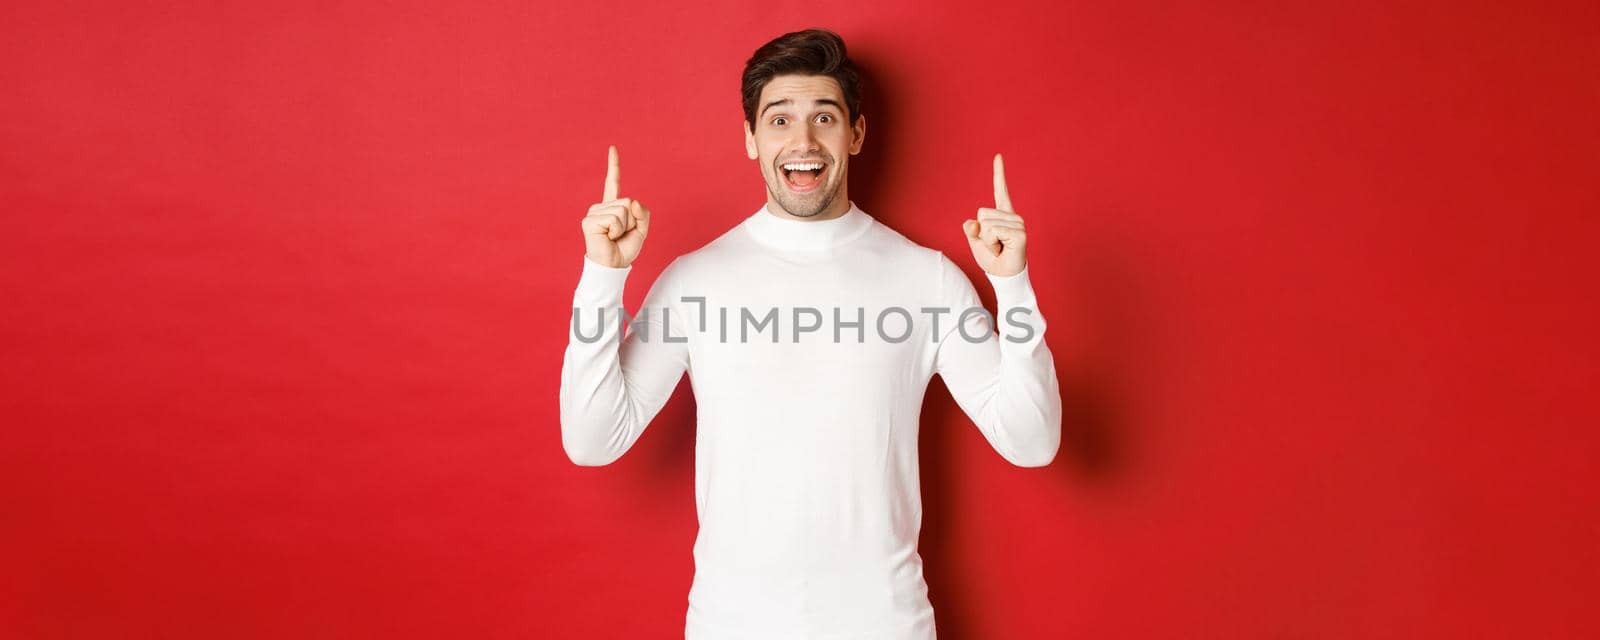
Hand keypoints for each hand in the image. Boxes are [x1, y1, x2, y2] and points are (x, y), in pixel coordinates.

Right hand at [581, 145, 650, 267]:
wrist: (613, 266)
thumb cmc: (624, 249)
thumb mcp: (641, 230)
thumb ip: (642, 213)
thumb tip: (632, 201)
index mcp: (612, 207)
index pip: (613, 182)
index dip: (613, 166)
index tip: (612, 148)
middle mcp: (600, 207)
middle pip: (627, 202)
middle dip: (631, 221)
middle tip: (621, 235)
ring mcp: (593, 213)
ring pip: (622, 210)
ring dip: (624, 227)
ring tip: (614, 237)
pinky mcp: (589, 221)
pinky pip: (615, 219)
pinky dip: (617, 231)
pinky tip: (608, 238)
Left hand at [962, 153, 1027, 276]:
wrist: (1004, 276)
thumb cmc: (992, 260)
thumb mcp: (977, 242)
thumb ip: (972, 230)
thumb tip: (971, 223)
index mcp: (1002, 215)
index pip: (1000, 191)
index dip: (999, 173)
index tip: (998, 155)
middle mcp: (1012, 216)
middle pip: (982, 213)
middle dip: (982, 233)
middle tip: (994, 245)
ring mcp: (1018, 223)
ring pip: (986, 224)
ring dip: (987, 241)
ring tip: (999, 248)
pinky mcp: (1019, 232)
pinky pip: (993, 231)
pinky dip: (992, 243)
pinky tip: (1003, 249)